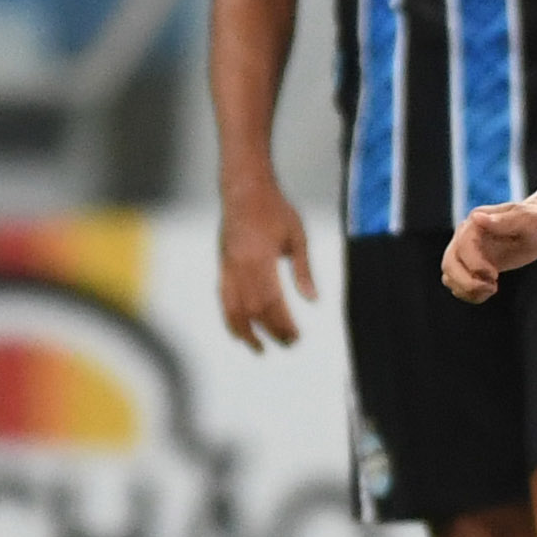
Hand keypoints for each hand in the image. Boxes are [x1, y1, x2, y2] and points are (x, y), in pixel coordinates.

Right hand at [217, 185, 314, 351]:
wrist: (244, 188)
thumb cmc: (275, 209)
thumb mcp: (297, 237)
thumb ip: (304, 270)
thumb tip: (313, 301)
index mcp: (261, 259)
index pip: (272, 302)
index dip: (283, 324)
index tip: (296, 337)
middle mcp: (240, 266)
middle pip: (254, 310)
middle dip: (271, 331)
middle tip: (289, 344)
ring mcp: (228, 267)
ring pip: (233, 308)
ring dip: (246, 332)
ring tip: (259, 349)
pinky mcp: (222, 265)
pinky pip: (223, 298)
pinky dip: (229, 317)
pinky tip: (238, 331)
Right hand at [442, 197, 536, 303]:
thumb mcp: (526, 220)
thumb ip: (502, 220)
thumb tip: (476, 218)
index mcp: (475, 222)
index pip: (462, 247)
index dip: (475, 265)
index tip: (495, 275)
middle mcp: (465, 236)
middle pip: (449, 264)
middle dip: (466, 282)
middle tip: (493, 287)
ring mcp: (467, 252)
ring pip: (450, 276)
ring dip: (467, 290)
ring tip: (493, 289)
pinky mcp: (473, 265)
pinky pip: (459, 284)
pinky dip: (469, 294)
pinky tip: (490, 290)